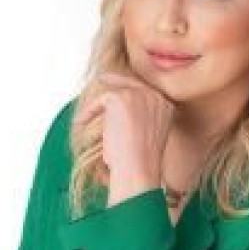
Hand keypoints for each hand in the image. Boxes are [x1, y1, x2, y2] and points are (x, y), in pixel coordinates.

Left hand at [74, 67, 175, 205]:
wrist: (138, 168)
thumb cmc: (140, 162)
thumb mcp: (146, 137)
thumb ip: (139, 120)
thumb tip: (117, 116)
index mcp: (166, 105)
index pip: (144, 92)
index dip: (128, 92)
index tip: (114, 93)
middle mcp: (156, 96)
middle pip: (130, 84)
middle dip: (114, 83)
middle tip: (100, 81)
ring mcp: (140, 94)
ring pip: (113, 93)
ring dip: (97, 108)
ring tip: (84, 120)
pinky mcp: (122, 97)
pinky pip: (100, 100)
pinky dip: (88, 112)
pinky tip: (81, 124)